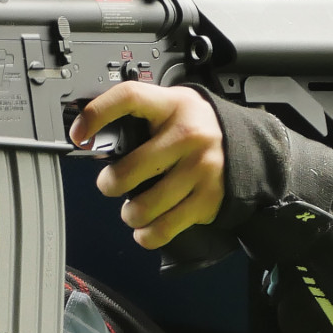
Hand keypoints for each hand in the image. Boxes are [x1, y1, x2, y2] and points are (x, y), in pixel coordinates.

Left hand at [70, 84, 225, 248]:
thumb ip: (140, 118)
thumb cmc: (197, 129)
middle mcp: (188, 135)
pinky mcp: (207, 199)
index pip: (129, 98)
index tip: (79, 134)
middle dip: (110, 184)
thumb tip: (93, 140)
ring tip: (132, 209)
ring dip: (129, 214)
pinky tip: (145, 228)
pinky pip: (164, 227)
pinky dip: (147, 234)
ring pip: (143, 206)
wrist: (253, 149)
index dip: (97, 114)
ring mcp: (200, 169)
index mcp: (172, 105)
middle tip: (110, 184)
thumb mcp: (173, 109)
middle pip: (129, 170)